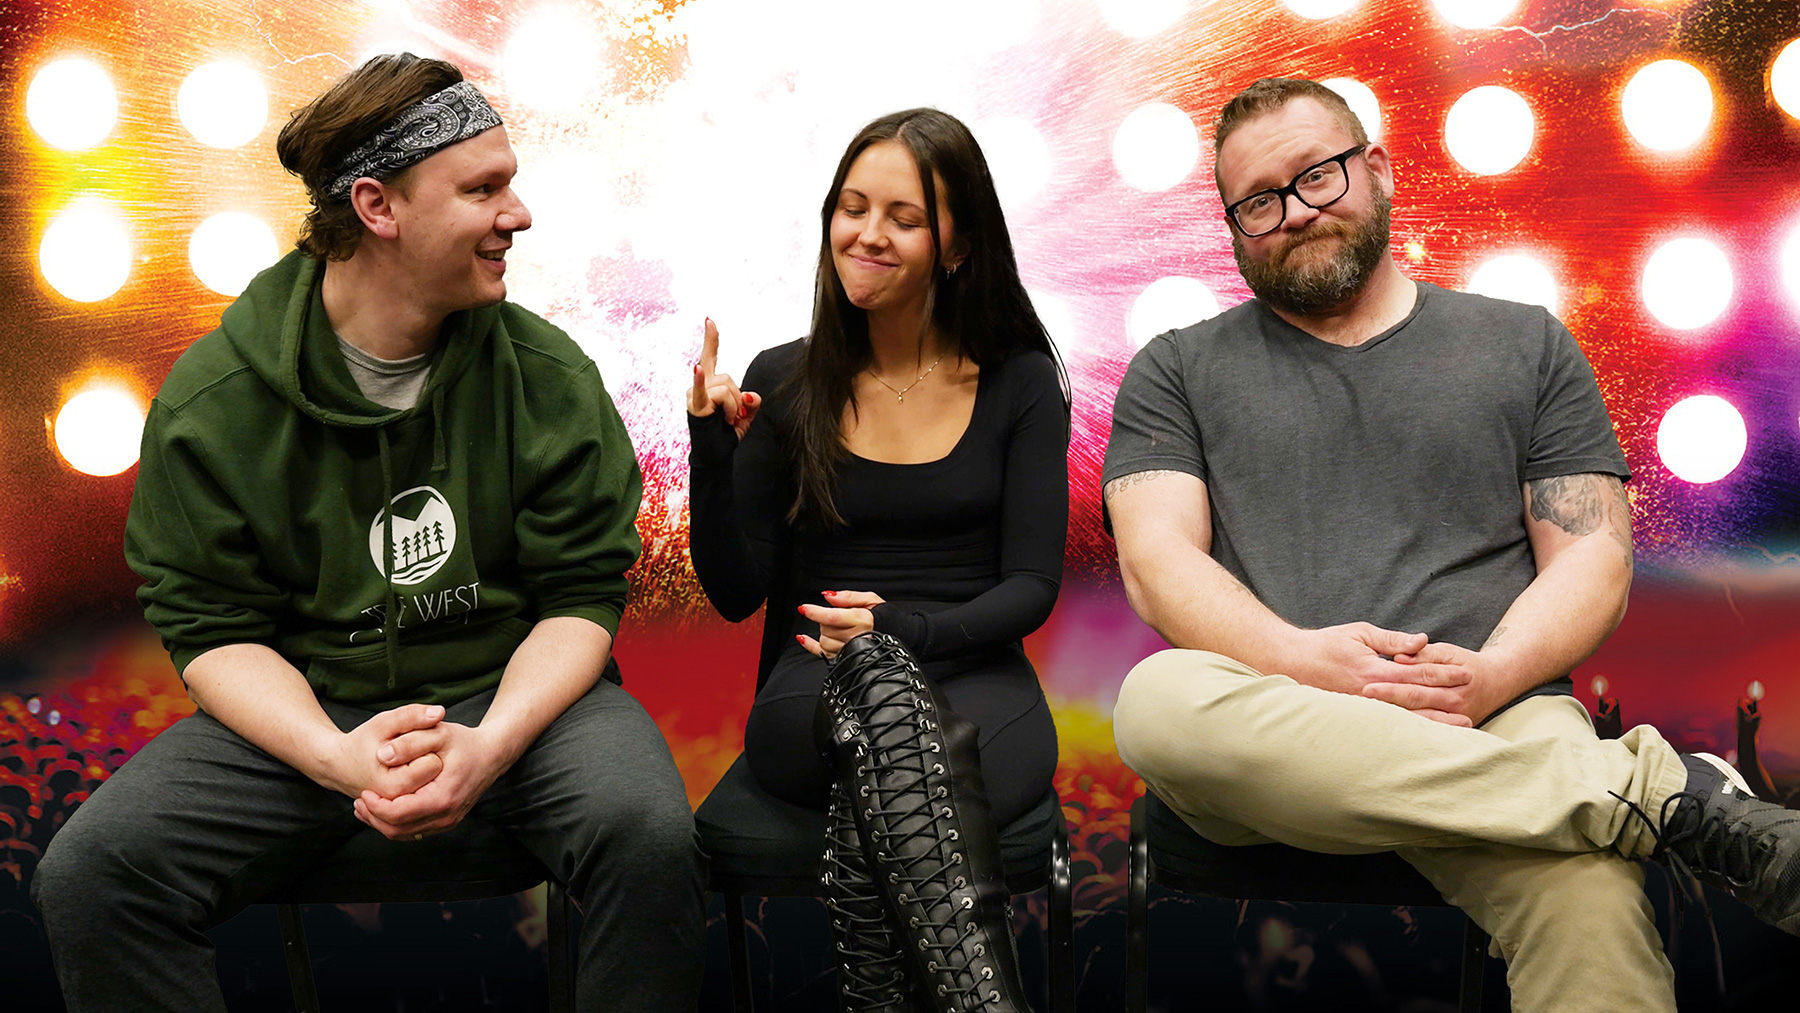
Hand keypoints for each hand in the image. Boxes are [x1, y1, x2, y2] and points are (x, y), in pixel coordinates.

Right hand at [318, 703, 446, 801]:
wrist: (342, 766)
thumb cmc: (363, 743)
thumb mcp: (383, 723)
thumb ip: (410, 716)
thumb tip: (439, 712)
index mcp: (393, 786)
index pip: (433, 764)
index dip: (426, 747)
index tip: (408, 744)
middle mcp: (399, 804)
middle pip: (436, 776)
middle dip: (428, 759)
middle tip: (408, 755)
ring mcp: (401, 811)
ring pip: (434, 786)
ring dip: (427, 772)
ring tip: (408, 764)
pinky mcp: (404, 812)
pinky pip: (428, 794)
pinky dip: (424, 782)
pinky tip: (410, 774)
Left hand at [353, 721, 507, 840]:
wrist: (491, 755)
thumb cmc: (464, 743)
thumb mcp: (438, 733)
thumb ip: (410, 742)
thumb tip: (382, 755)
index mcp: (442, 798)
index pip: (398, 814)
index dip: (375, 806)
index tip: (363, 792)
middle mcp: (446, 816)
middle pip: (397, 830)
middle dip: (373, 817)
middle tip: (358, 801)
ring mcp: (447, 822)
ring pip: (404, 834)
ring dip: (381, 823)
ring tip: (365, 806)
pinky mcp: (446, 822)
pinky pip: (414, 831)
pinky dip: (395, 823)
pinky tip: (383, 809)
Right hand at [687, 317, 759, 438]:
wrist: (716, 457)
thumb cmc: (726, 435)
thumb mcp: (746, 415)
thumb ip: (752, 401)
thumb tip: (750, 395)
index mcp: (710, 385)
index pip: (711, 356)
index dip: (711, 339)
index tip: (709, 320)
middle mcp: (699, 386)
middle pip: (729, 378)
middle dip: (739, 398)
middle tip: (733, 417)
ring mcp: (695, 395)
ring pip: (727, 388)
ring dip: (734, 407)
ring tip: (727, 421)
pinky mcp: (696, 405)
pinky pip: (705, 391)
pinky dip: (700, 381)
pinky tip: (696, 369)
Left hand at [796, 590, 884, 659]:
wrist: (901, 637)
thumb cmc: (886, 618)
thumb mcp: (872, 599)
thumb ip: (849, 597)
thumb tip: (828, 596)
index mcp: (862, 620)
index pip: (832, 617)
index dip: (815, 612)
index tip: (804, 608)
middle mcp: (855, 638)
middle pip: (826, 629)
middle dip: (827, 620)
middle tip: (840, 615)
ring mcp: (850, 652)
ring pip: (824, 642)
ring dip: (825, 632)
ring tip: (840, 627)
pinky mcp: (845, 660)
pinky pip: (822, 655)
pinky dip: (810, 646)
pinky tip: (803, 638)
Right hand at [1280, 623, 1475, 726]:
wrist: (1291, 662)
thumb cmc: (1326, 645)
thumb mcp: (1360, 633)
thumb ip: (1392, 640)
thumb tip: (1422, 641)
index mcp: (1374, 670)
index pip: (1417, 673)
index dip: (1443, 673)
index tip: (1465, 674)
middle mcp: (1371, 693)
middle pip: (1416, 700)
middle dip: (1444, 703)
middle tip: (1470, 708)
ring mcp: (1363, 708)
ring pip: (1404, 718)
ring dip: (1432, 723)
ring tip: (1456, 728)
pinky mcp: (1356, 717)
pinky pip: (1387, 726)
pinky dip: (1409, 731)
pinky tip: (1424, 735)